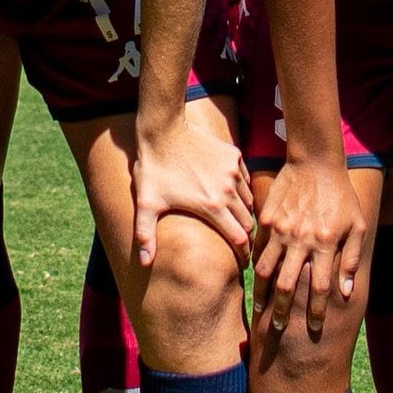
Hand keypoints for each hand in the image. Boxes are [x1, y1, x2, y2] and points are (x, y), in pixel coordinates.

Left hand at [132, 104, 254, 270]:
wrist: (164, 130)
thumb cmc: (153, 168)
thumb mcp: (146, 203)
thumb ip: (145, 235)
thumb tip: (143, 263)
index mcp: (211, 206)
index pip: (239, 239)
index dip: (243, 253)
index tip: (242, 261)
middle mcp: (228, 190)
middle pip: (248, 222)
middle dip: (246, 235)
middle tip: (240, 242)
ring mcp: (233, 172)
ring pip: (248, 201)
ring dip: (243, 212)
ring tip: (235, 219)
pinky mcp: (234, 157)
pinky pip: (245, 180)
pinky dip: (241, 190)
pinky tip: (230, 193)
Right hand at [249, 152, 364, 342]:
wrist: (316, 163)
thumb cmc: (341, 197)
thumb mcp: (357, 227)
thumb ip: (352, 260)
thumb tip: (346, 292)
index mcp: (326, 244)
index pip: (319, 287)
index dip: (315, 311)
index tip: (313, 327)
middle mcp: (302, 240)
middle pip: (287, 285)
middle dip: (282, 310)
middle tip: (278, 327)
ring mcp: (282, 230)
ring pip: (265, 269)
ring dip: (262, 293)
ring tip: (261, 308)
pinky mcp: (268, 219)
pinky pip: (259, 248)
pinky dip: (256, 266)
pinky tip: (256, 279)